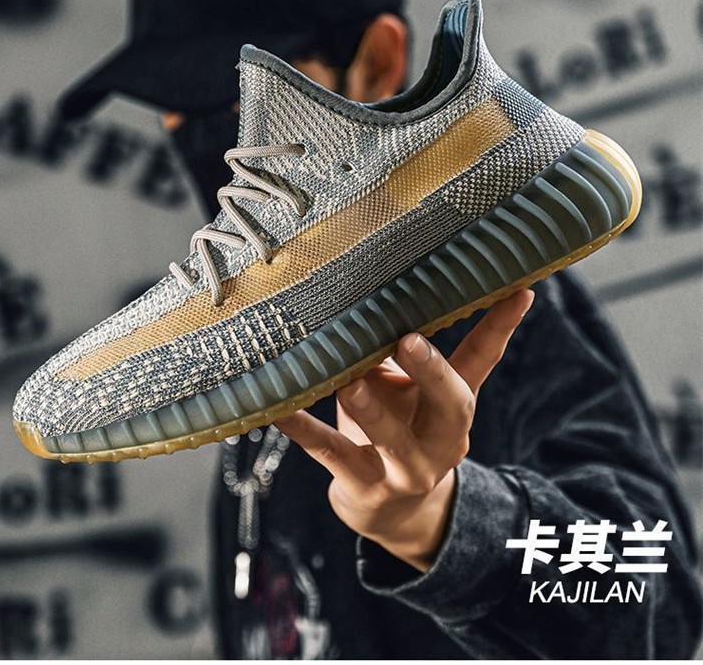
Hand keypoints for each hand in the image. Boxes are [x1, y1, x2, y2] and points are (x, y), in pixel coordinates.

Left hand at [277, 289, 533, 572]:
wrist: (391, 511)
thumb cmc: (398, 428)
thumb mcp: (409, 393)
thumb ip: (400, 355)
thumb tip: (373, 287)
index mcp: (454, 406)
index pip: (483, 361)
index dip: (501, 326)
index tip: (521, 290)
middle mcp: (440, 440)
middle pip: (450, 405)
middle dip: (431, 372)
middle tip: (410, 340)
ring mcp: (404, 468)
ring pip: (391, 438)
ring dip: (370, 408)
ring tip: (350, 382)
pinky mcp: (363, 484)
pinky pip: (330, 452)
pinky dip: (303, 428)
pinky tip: (278, 408)